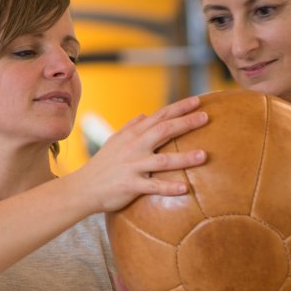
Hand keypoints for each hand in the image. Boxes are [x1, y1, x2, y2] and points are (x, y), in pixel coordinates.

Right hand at [79, 96, 209, 212]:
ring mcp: (133, 166)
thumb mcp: (114, 141)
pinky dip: (169, 188)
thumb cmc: (102, 165)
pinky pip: (153, 186)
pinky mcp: (131, 185)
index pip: (160, 116)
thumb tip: (144, 114)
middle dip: (186, 123)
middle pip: (164, 131)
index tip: (198, 101)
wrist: (83, 188)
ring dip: (184, 158)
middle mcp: (134, 147)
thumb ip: (130, 126)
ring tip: (204, 155)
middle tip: (206, 117)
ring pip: (162, 160)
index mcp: (133, 135)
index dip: (179, 108)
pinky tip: (185, 189)